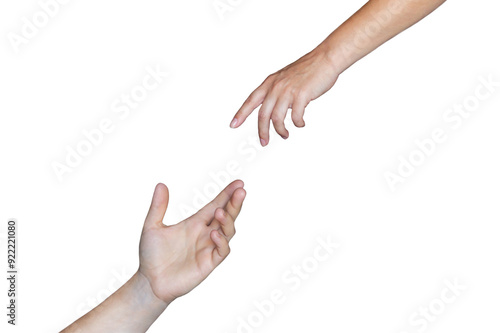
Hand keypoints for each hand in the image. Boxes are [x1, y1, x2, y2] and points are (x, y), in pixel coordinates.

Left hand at [138, 180, 245, 303]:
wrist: (149, 282)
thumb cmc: (151, 255)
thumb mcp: (152, 227)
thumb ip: (158, 206)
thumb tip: (161, 184)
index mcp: (195, 222)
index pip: (216, 204)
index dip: (227, 194)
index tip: (238, 183)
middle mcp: (205, 233)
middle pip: (227, 215)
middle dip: (235, 203)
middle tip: (241, 191)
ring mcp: (208, 248)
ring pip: (228, 231)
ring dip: (228, 220)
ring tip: (220, 212)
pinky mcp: (209, 263)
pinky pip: (222, 250)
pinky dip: (222, 241)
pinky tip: (214, 234)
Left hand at [230, 47, 338, 145]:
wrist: (326, 59)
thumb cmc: (309, 69)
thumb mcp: (285, 77)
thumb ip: (277, 91)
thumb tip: (275, 108)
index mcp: (270, 82)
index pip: (251, 100)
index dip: (241, 114)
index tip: (233, 125)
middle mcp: (276, 87)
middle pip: (263, 114)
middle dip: (262, 131)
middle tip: (263, 142)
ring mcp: (288, 91)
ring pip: (277, 118)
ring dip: (281, 130)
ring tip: (285, 135)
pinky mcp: (301, 95)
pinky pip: (296, 117)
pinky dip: (298, 123)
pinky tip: (301, 123)